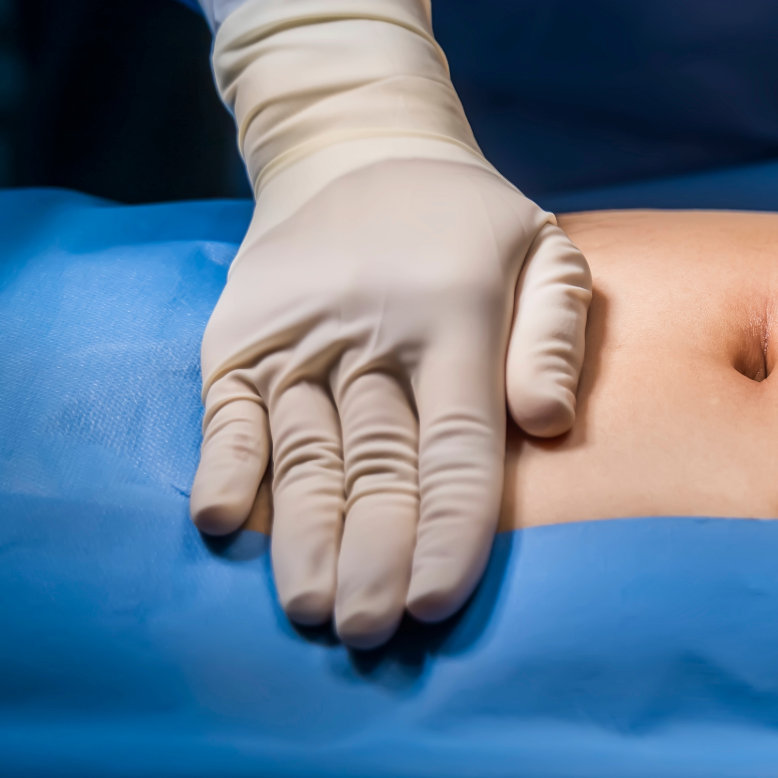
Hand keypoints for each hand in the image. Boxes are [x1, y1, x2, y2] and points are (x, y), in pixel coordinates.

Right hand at [188, 158, 591, 647]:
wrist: (352, 146)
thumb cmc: (468, 225)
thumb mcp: (544, 250)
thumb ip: (554, 334)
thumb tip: (548, 422)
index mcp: (452, 318)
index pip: (454, 446)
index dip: (448, 529)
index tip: (437, 600)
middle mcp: (369, 332)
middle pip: (374, 463)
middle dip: (372, 553)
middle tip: (370, 630)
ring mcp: (296, 335)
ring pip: (303, 449)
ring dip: (302, 532)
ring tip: (309, 606)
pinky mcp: (238, 336)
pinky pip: (229, 409)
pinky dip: (224, 463)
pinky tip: (223, 521)